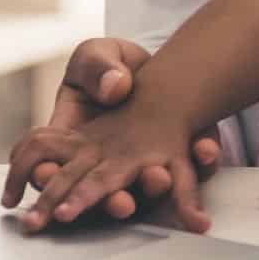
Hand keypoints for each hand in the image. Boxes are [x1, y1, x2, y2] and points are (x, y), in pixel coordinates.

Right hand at [12, 37, 221, 219]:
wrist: (149, 66)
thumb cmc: (109, 65)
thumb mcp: (95, 56)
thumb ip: (97, 68)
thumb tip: (113, 89)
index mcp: (75, 141)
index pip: (56, 171)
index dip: (52, 182)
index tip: (54, 188)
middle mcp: (109, 164)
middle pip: (104, 195)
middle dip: (112, 202)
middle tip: (120, 203)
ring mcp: (145, 164)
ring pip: (149, 190)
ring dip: (153, 190)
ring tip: (160, 179)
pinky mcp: (181, 153)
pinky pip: (194, 165)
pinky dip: (202, 158)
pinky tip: (207, 149)